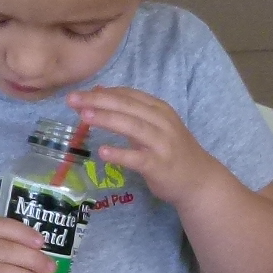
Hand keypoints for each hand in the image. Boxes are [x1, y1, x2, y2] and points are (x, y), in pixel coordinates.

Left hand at [65, 87, 226, 207]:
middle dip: (99, 101)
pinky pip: (137, 159)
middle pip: (128, 107)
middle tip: (73, 99)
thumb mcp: (156, 126)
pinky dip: (120, 154)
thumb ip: (132, 112)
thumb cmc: (173, 151)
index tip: (81, 92)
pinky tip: (103, 152)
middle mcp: (162, 123)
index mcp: (160, 110)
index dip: (104, 92)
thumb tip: (100, 93)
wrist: (199, 180)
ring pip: (132, 127)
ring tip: (84, 117)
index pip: (129, 95)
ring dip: (107, 120)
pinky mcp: (159, 166)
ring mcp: (162, 144)